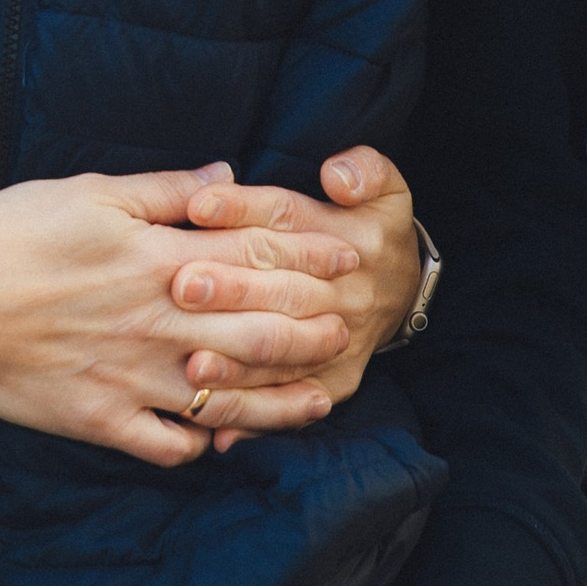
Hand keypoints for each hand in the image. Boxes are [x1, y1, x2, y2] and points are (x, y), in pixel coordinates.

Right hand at [0, 167, 366, 468]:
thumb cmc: (10, 233)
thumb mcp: (89, 192)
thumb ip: (164, 189)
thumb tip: (226, 174)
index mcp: (157, 259)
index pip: (254, 257)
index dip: (309, 258)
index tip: (350, 259)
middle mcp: (156, 321)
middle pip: (257, 330)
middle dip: (313, 331)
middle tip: (353, 331)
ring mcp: (131, 376)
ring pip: (225, 397)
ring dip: (280, 400)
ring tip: (322, 399)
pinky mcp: (99, 418)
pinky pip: (162, 444)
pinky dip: (196, 446)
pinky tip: (219, 443)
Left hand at [180, 148, 421, 445]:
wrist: (404, 287)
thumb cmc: (372, 221)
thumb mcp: (383, 184)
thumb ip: (364, 169)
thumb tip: (337, 175)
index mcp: (351, 237)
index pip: (287, 217)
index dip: (241, 209)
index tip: (196, 206)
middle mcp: (345, 293)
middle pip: (280, 288)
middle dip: (231, 289)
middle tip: (181, 286)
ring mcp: (339, 342)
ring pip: (282, 354)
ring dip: (237, 362)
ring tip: (193, 365)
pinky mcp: (333, 381)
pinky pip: (289, 402)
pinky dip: (249, 412)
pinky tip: (210, 416)